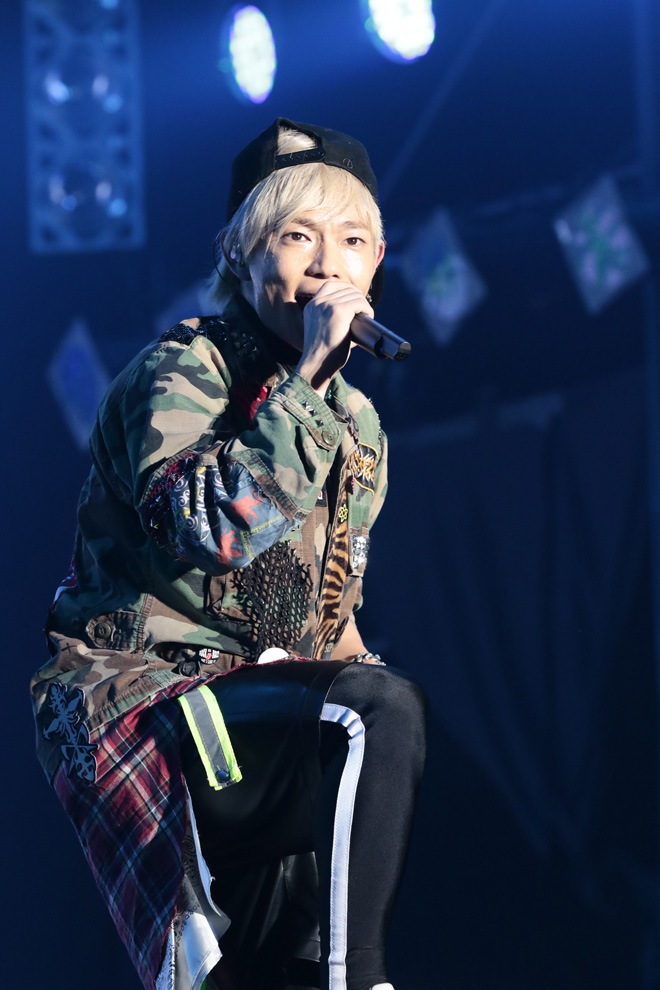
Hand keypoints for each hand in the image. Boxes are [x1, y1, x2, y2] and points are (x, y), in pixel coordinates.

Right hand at [295, 280, 373, 395]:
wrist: (317, 365)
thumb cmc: (323, 354)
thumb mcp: (322, 330)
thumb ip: (333, 317)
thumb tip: (356, 312)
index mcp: (311, 306)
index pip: (331, 284)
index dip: (347, 289)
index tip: (355, 301)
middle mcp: (317, 303)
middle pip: (345, 288)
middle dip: (358, 298)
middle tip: (363, 312)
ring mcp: (327, 305)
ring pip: (354, 294)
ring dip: (364, 304)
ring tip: (366, 316)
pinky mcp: (338, 311)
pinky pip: (360, 302)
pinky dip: (367, 309)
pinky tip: (368, 317)